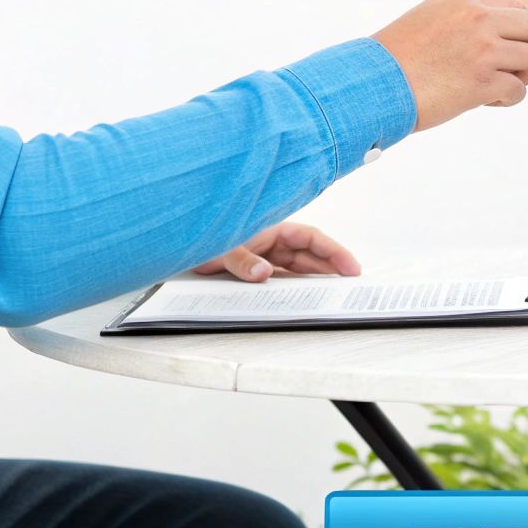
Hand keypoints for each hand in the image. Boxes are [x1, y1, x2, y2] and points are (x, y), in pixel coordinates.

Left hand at [191, 222, 361, 281]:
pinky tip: (303, 299)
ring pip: (299, 268)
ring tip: (334, 294)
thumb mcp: (221, 247)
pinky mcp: (255, 269)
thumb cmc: (200, 235)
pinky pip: (282, 278)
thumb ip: (242, 260)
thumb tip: (264, 272)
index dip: (334, 252)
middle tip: (351, 286)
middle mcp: (272, 241)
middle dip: (332, 267)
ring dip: (316, 279)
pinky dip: (294, 288)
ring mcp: (265, 256)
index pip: (311, 238)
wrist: (176, 243)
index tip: (351, 267)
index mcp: (271, 228)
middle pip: (310, 254)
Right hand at [373, 0, 527, 131]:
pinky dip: (508, 98)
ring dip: (522, 76)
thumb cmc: (397, 59)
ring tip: (501, 86)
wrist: (374, 83)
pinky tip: (489, 101)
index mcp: (463, 0)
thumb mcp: (430, 19)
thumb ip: (464, 18)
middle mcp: (477, 17)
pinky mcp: (484, 80)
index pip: (516, 7)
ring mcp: (483, 47)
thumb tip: (501, 33)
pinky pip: (517, 90)